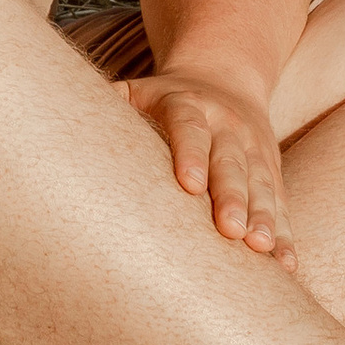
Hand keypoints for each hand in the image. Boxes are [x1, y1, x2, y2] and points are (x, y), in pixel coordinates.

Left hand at [122, 63, 303, 272]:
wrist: (226, 77)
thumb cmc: (165, 99)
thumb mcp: (139, 90)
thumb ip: (110, 104)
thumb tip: (58, 116)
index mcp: (188, 105)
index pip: (188, 127)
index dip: (189, 154)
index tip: (188, 186)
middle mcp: (226, 126)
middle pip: (231, 163)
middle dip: (233, 197)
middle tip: (231, 232)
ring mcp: (254, 150)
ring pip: (262, 186)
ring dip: (265, 219)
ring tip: (262, 250)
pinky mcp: (273, 173)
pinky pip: (282, 206)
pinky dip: (286, 236)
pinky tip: (286, 267)